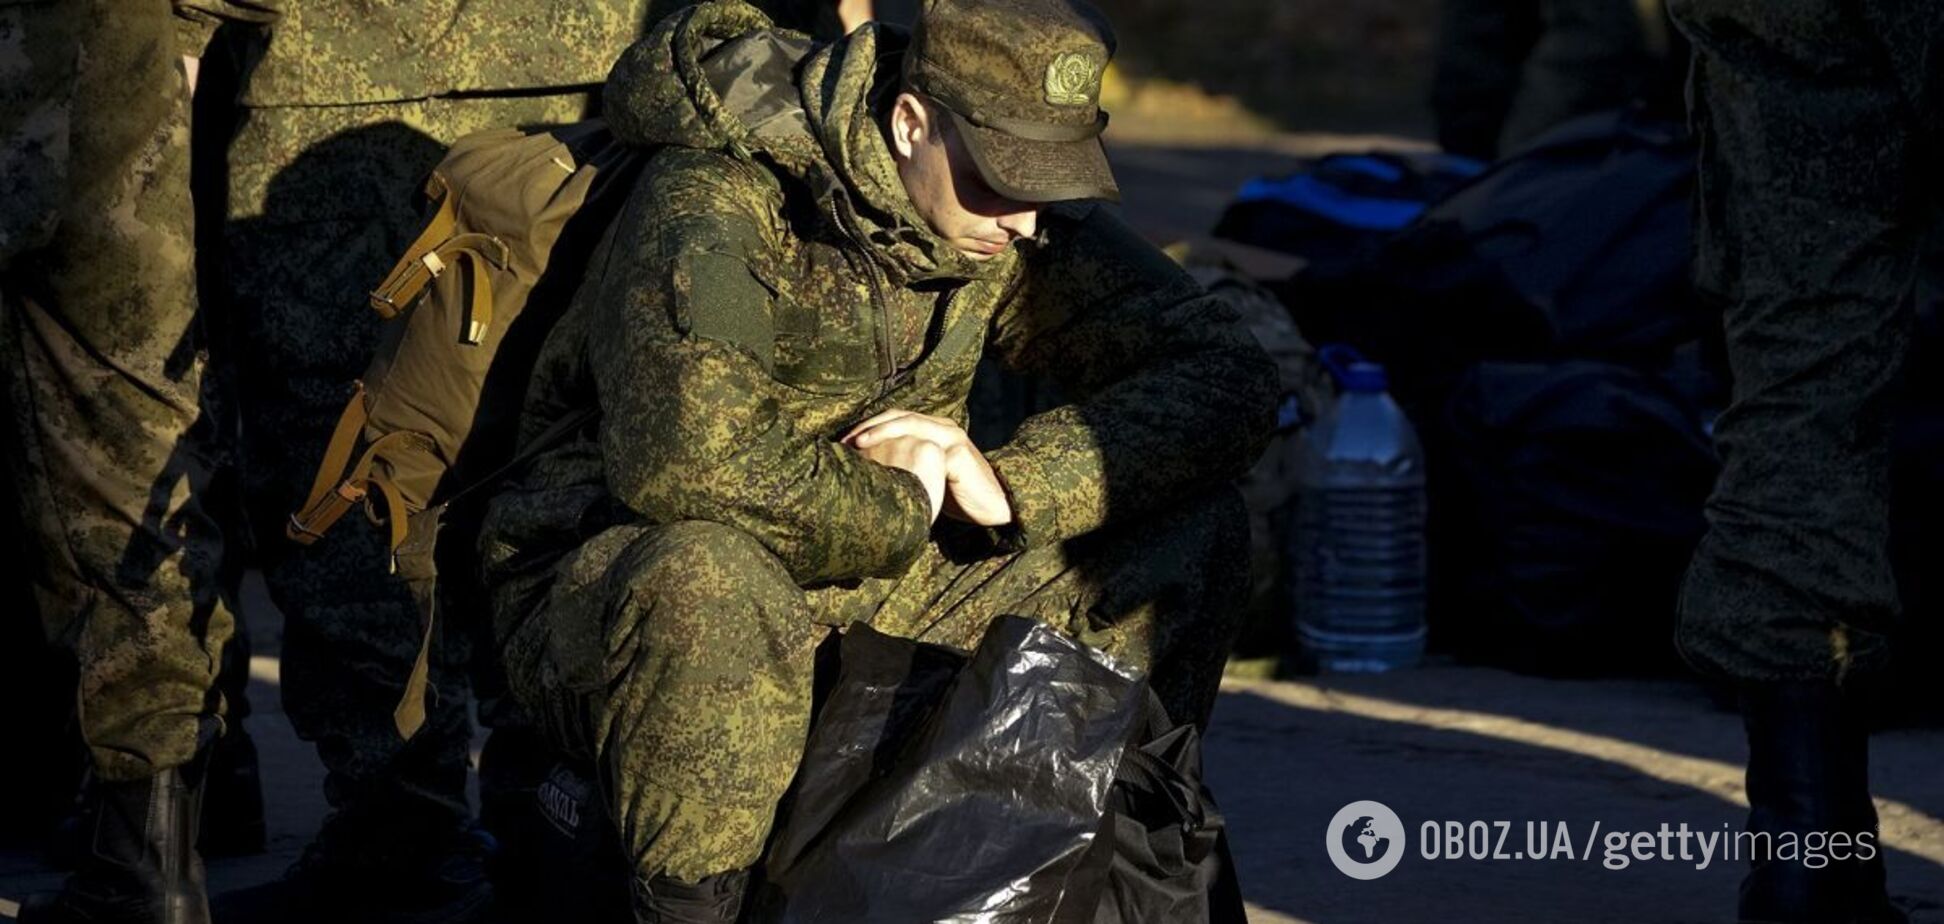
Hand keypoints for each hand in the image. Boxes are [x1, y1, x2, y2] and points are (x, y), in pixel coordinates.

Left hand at [843, 410, 1013, 526]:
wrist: (993, 507)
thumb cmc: (956, 495)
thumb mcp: (927, 478)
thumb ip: (906, 468)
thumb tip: (867, 473)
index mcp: (933, 429)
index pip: (895, 419)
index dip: (869, 427)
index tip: (844, 442)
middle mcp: (942, 427)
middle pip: (900, 416)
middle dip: (870, 426)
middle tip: (847, 440)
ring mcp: (952, 438)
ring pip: (911, 424)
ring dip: (882, 431)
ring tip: (860, 443)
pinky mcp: (958, 454)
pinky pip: (928, 448)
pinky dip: (906, 451)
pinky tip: (891, 462)